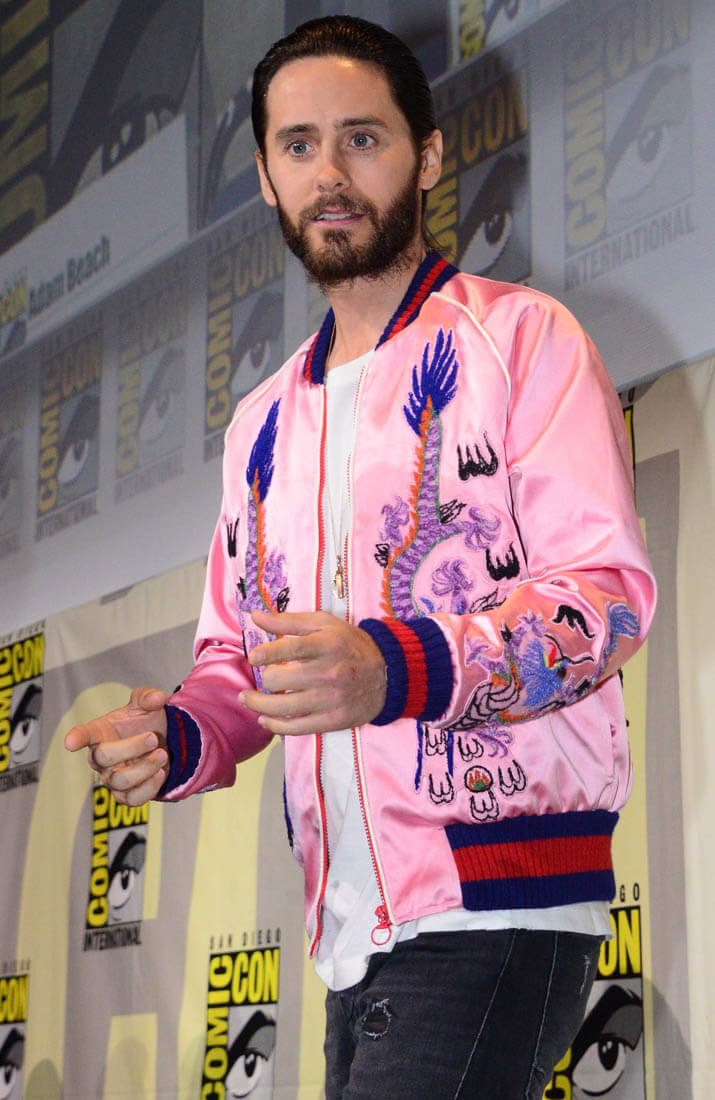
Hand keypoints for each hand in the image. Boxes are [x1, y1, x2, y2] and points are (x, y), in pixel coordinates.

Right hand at [64, 686, 169, 805]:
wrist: (165, 743)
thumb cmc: (145, 722)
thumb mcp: (146, 703)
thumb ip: (149, 697)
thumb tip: (158, 698)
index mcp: (100, 731)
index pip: (84, 734)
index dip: (77, 738)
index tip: (71, 742)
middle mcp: (101, 758)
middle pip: (103, 758)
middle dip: (133, 747)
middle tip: (153, 737)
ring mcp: (112, 778)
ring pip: (119, 781)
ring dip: (145, 767)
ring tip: (162, 754)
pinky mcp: (127, 796)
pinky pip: (133, 799)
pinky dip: (150, 786)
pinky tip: (160, 772)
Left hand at [240, 609, 385, 734]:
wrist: (388, 674)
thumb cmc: (351, 644)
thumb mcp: (324, 624)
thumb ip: (288, 621)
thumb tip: (255, 616)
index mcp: (327, 645)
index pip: (290, 649)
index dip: (266, 653)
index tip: (254, 657)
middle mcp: (329, 673)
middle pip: (280, 680)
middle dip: (264, 679)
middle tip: (259, 676)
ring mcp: (331, 699)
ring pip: (282, 707)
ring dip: (257, 704)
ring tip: (247, 698)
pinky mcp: (333, 720)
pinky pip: (296, 727)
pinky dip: (275, 725)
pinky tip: (265, 719)